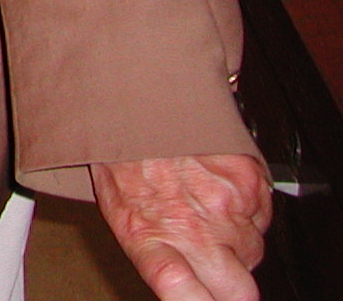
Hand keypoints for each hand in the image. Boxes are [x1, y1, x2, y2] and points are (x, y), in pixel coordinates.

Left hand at [92, 154, 270, 300]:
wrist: (139, 103)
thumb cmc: (123, 156)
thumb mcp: (121, 212)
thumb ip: (156, 255)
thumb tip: (182, 288)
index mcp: (150, 238)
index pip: (183, 293)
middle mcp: (193, 228)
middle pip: (240, 293)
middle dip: (234, 291)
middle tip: (218, 272)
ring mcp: (226, 207)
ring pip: (253, 253)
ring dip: (237, 244)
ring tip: (205, 211)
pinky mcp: (249, 182)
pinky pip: (262, 217)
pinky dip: (246, 211)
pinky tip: (217, 189)